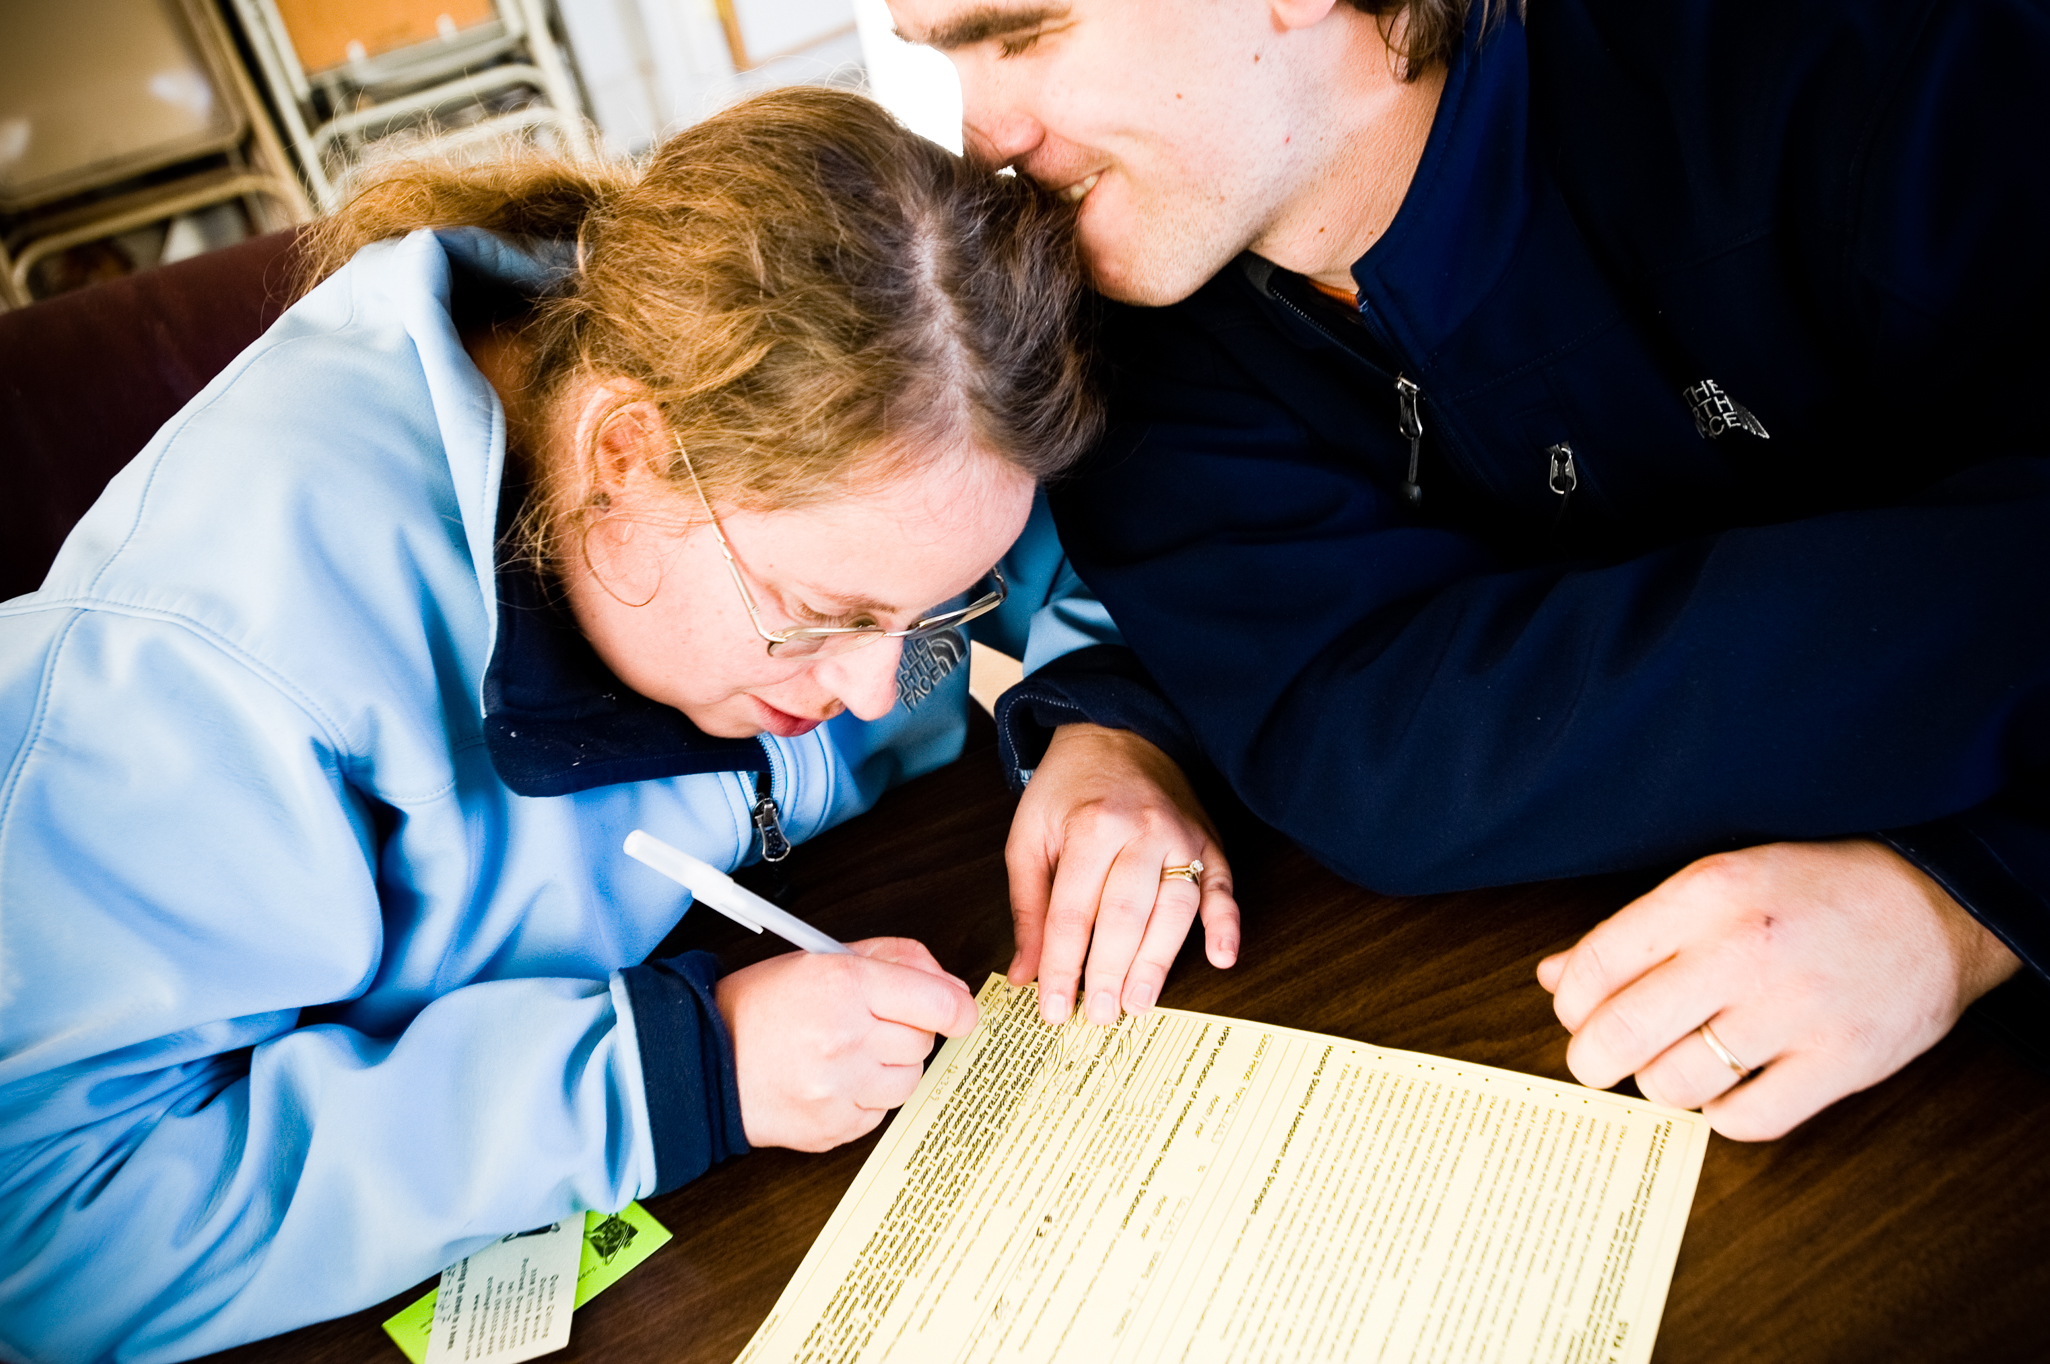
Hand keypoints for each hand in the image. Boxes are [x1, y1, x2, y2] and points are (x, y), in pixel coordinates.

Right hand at [715, 938, 978, 1150]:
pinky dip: (867, 1097)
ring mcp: (840, 1089)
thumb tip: (951, 987)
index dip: (958, 1008)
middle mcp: (846, 1038)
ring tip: (850, 1053)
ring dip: (891, 1066)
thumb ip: (895, 960)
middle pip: (924, 1041)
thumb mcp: (824, 957)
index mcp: (845, 985)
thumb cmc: (762, 1006)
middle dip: (908, 1030)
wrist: (705, 1061)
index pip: (938, 1004)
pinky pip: (880, 1112)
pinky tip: (835, 1080)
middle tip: (871, 1023)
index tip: (958, 1012)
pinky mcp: (833, 1128)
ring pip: (909, 1080)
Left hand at [1006, 723, 1238, 1026]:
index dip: (1061, 965)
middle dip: (1109, 972)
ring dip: (1157, 962)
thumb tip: (1023, 975)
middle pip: (1125, 915)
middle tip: (1099, 1017)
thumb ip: (1028, 907)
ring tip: (1138, 1004)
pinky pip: (1223, 887)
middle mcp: (1141, 830)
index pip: (1073, 911)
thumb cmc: (1067, 790)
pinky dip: (1227, 924)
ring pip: (1175, 909)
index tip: (1053, 1008)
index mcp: (1090, 826)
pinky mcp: (1210, 843)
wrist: (1116, 733)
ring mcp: (1182, 837)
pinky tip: (1222, 958)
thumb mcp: (1029, 837)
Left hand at [1538, 839, 2019, 1139]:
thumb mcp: (1718, 884)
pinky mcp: (1841, 1063)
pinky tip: (1727, 1090)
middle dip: (1593, 1058)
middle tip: (1600, 1060)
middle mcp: (1745, 952)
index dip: (1570, 1004)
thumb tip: (1555, 977)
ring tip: (1673, 1065)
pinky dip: (1722, 1115)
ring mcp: (1795, 1012)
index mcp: (1708, 895)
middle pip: (1622, 1032)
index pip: (1596, 966)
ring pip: (1674, 1083)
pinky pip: (1745, 1120)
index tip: (1576, 1015)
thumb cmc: (1814, 892)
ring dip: (1660, 1084)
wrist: (1936, 907)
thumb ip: (1633, 934)